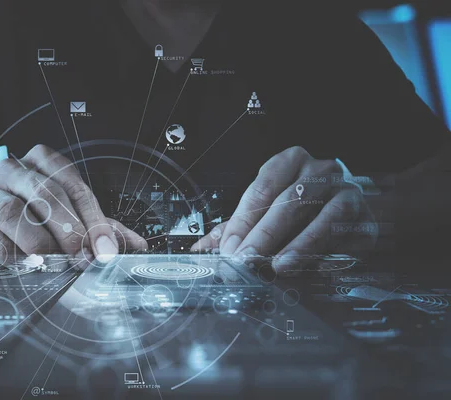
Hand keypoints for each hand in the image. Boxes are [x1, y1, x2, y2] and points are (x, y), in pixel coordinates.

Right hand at [0, 145, 146, 263]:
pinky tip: (24, 264)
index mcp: (42, 163)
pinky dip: (8, 253)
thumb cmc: (31, 215)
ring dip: (37, 240)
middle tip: (83, 257)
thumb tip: (137, 245)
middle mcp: (14, 172)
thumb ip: (102, 227)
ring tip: (52, 261)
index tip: (106, 247)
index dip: (93, 218)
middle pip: (45, 193)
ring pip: (12, 211)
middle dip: (69, 228)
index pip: (73, 185)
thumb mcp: (70, 215)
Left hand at [192, 146, 376, 271]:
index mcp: (291, 162)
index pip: (262, 188)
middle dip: (263, 234)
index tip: (229, 247)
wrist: (351, 213)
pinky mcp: (364, 216)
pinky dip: (322, 250)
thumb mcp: (264, 213)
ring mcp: (346, 191)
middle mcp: (320, 170)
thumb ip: (235, 228)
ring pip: (318, 215)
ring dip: (295, 243)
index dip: (243, 220)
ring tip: (275, 266)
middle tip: (245, 259)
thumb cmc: (300, 210)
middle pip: (288, 201)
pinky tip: (305, 264)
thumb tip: (201, 248)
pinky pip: (343, 233)